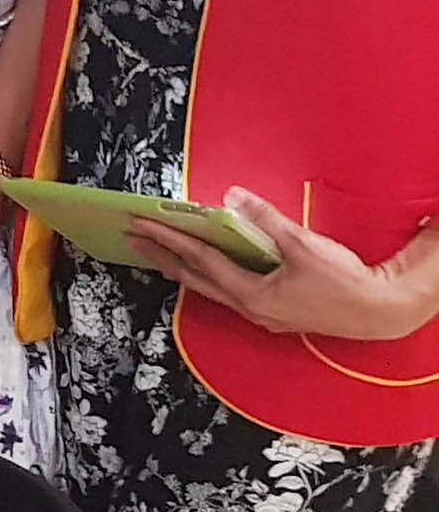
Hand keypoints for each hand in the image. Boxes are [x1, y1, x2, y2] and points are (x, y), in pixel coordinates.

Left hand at [135, 189, 438, 342]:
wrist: (379, 312)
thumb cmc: (345, 283)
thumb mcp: (304, 246)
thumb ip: (266, 220)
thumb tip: (233, 197)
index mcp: (252, 294)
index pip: (200, 261)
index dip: (169, 240)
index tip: (142, 224)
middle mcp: (250, 308)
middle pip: (194, 278)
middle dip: (162, 255)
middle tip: (132, 238)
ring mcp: (261, 313)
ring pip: (209, 288)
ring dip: (181, 268)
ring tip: (157, 252)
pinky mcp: (274, 312)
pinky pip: (228, 292)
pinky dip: (208, 277)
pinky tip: (204, 269)